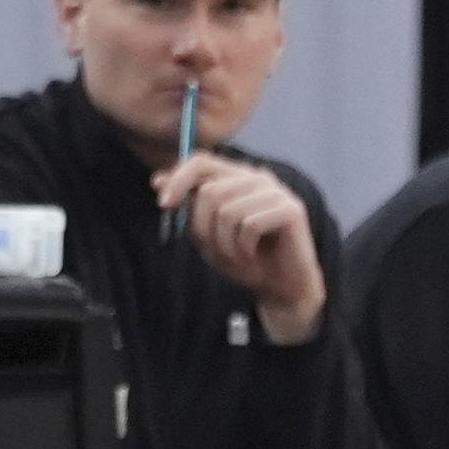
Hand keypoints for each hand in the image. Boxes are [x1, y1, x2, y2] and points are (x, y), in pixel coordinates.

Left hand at [148, 153, 325, 341]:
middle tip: (216, 251)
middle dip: (203, 228)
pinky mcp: (291, 209)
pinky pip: (250, 225)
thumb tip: (158, 180)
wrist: (280, 287)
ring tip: (236, 257)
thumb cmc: (243, 258)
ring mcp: (276, 191)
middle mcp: (257, 177)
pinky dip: (243, 249)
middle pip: (209, 191)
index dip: (178, 179)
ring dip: (224, 244)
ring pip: (227, 211)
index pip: (201, 161)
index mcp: (236, 177)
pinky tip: (252, 257)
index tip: (163, 204)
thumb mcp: (205, 234)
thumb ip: (186, 206)